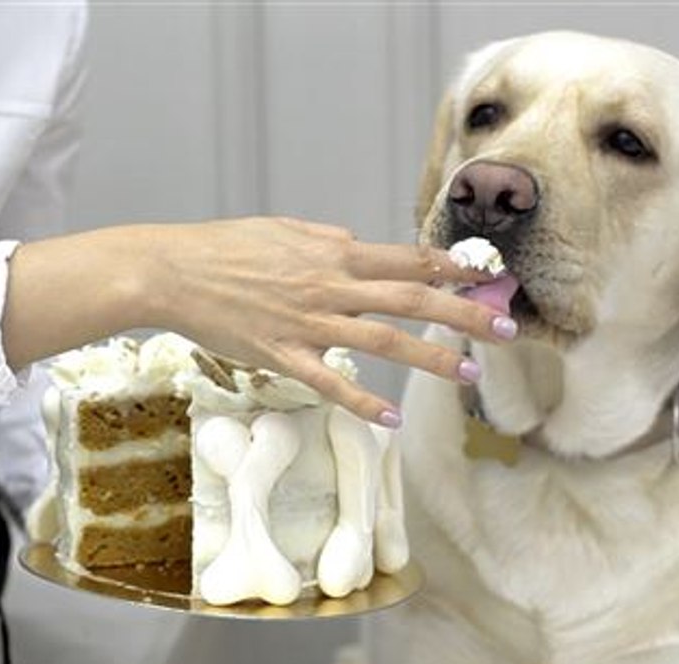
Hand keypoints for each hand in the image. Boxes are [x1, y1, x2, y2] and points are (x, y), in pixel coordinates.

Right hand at [2, 217, 513, 426]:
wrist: (171, 271)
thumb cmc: (223, 247)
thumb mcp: (282, 230)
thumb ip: (327, 240)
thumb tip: (360, 245)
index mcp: (332, 252)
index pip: (406, 259)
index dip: (453, 266)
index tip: (491, 274)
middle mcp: (329, 285)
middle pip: (411, 299)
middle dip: (465, 313)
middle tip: (507, 327)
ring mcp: (307, 323)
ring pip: (382, 341)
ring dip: (431, 357)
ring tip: (470, 373)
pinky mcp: (281, 355)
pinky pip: (329, 383)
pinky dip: (362, 400)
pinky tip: (390, 417)